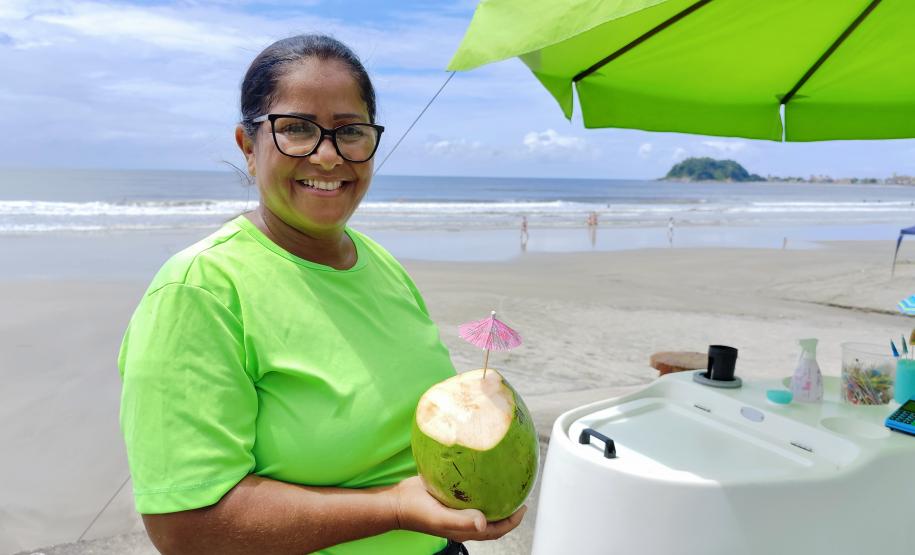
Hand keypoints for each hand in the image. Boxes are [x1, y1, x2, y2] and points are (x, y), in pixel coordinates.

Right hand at [389, 476, 526, 542]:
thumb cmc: (417, 512)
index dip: (513, 521)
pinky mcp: (449, 496)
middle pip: (493, 518)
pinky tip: (482, 470)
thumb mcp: (440, 518)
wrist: (397, 502)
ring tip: (506, 482)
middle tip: (519, 492)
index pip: (497, 529)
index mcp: (466, 528)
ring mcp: (457, 508)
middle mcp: (464, 519)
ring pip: (482, 505)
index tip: (524, 506)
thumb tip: (484, 521)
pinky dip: (479, 486)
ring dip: (495, 497)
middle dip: (508, 509)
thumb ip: (461, 520)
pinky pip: (469, 492)